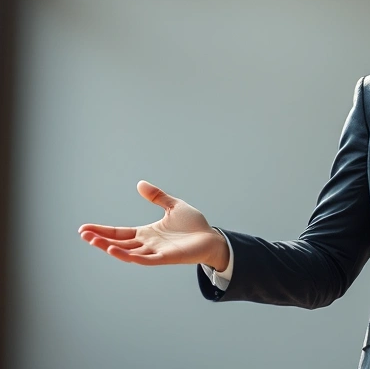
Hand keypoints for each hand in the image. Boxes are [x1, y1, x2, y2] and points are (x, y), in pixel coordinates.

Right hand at [79, 181, 228, 270]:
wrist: (212, 238)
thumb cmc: (193, 226)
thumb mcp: (173, 206)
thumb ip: (157, 197)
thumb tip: (140, 184)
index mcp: (146, 233)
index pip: (119, 233)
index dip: (103, 231)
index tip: (84, 229)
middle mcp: (147, 244)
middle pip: (119, 243)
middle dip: (100, 239)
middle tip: (83, 234)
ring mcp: (155, 252)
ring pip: (127, 252)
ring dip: (110, 247)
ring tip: (94, 241)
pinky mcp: (165, 258)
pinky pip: (144, 259)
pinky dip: (130, 256)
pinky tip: (116, 251)